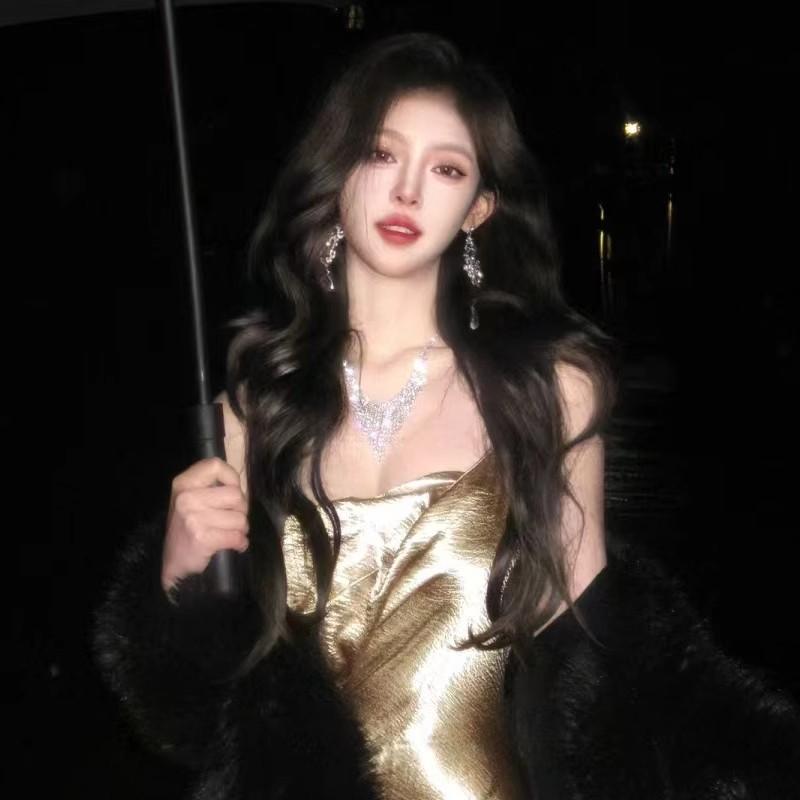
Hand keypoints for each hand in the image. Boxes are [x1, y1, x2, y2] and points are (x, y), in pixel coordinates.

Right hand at [161, 457, 248, 593]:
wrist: (174, 565)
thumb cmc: (187, 530)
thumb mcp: (191, 501)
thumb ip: (211, 488)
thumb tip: (239, 486)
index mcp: (183, 483)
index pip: (216, 465)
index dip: (232, 478)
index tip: (231, 492)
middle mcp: (186, 498)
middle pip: (236, 494)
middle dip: (241, 510)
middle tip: (232, 520)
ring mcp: (193, 518)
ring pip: (240, 518)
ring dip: (241, 529)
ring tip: (230, 534)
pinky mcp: (202, 538)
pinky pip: (236, 536)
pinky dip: (240, 543)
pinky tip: (234, 545)